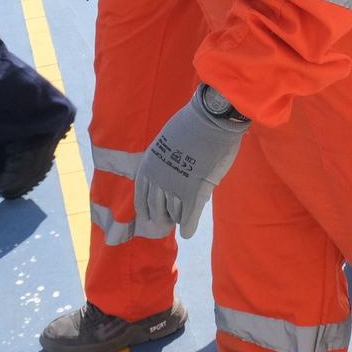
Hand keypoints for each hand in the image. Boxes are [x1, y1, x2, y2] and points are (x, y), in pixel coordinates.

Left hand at [136, 86, 249, 238]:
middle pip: (156, 210)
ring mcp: (175, 187)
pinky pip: (188, 216)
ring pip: (174, 214)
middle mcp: (157, 179)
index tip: (149, 216)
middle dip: (161, 217)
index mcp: (148, 166)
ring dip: (178, 217)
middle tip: (166, 222)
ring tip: (181, 220)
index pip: (141, 196)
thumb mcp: (167, 141)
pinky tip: (188, 232)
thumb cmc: (192, 126)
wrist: (209, 118)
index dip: (146, 208)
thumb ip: (163, 161)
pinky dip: (188, 226)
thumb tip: (164, 178)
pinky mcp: (193, 191)